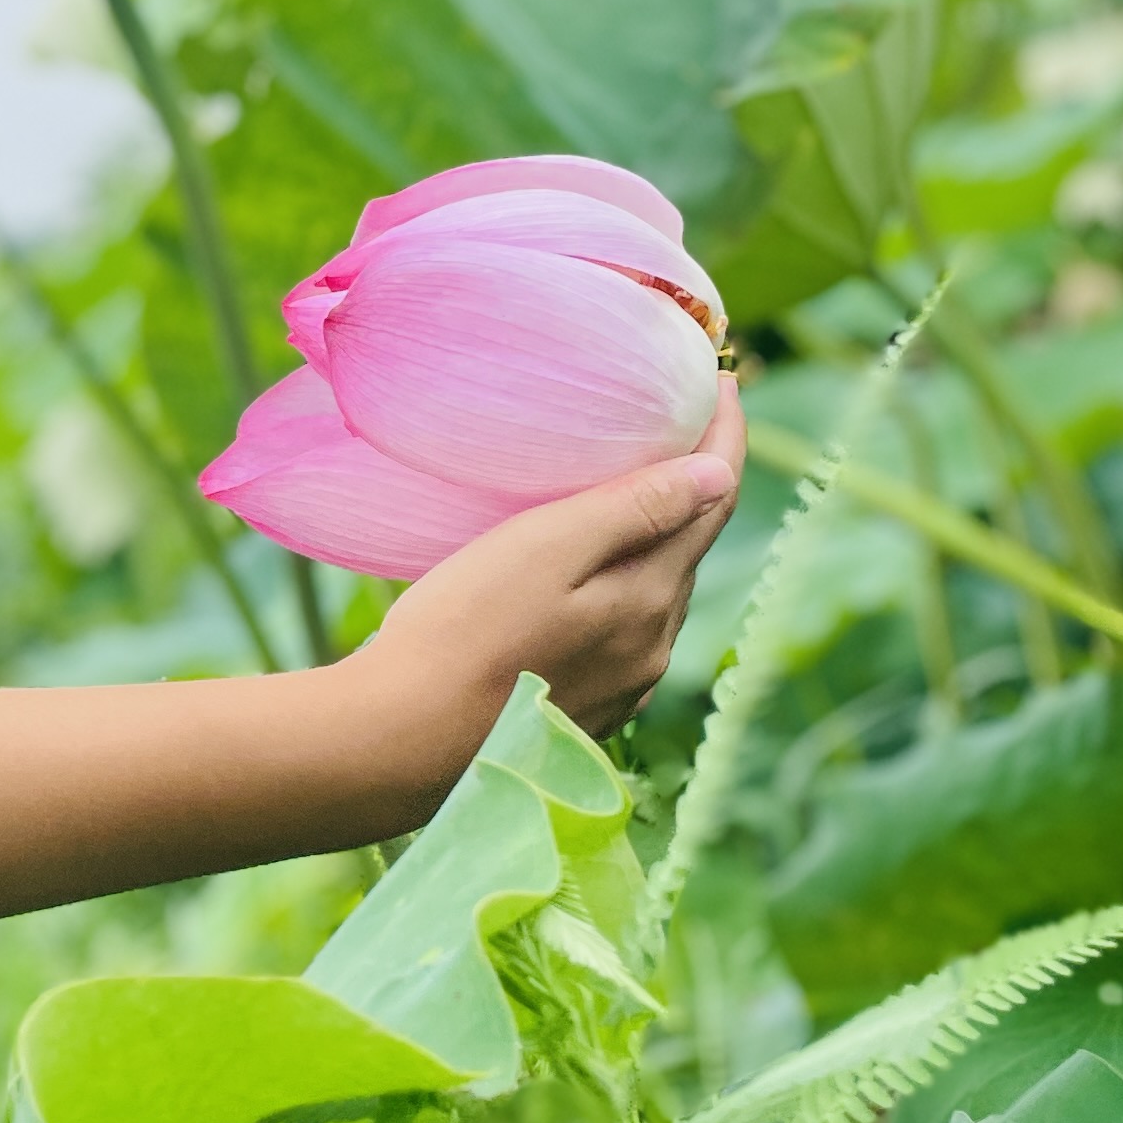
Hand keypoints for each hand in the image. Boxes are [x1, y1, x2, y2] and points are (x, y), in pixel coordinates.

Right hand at [350, 379, 742, 767]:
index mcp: (651, 598)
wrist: (398, 743)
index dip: (724, 436)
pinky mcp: (585, 713)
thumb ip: (634, 511)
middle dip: (691, 486)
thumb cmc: (458, 631)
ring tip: (626, 494)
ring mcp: (621, 687)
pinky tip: (587, 582)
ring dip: (656, 541)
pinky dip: (622, 591)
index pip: (714, 500)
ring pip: (656, 594)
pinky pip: (623, 636)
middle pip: (689, 547)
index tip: (720, 379)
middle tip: (672, 422)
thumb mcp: (543, 549)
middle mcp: (652, 647)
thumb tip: (719, 475)